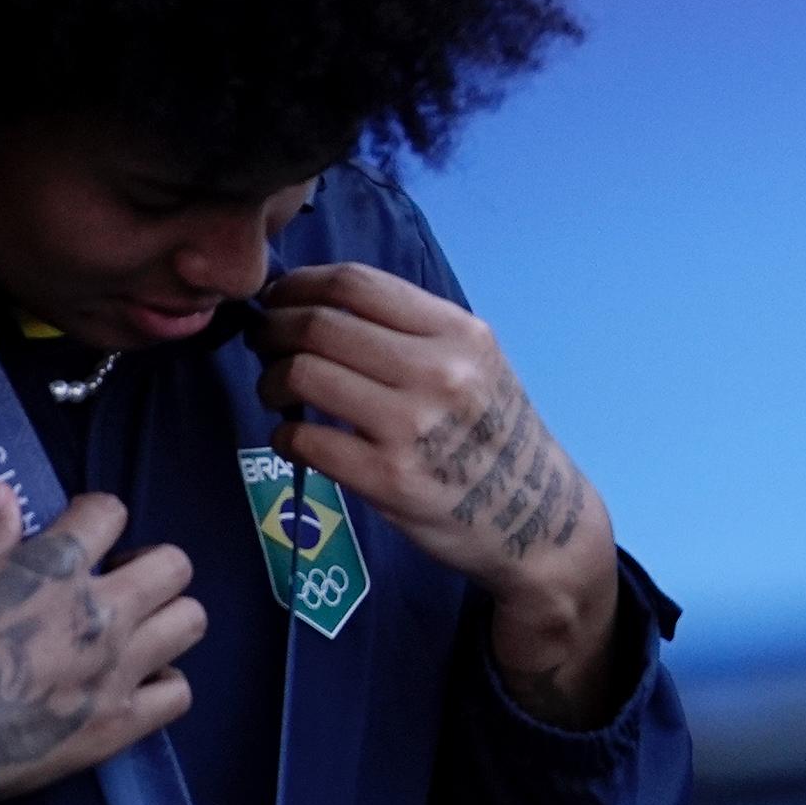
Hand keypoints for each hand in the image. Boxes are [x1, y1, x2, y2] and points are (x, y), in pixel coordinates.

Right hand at [0, 484, 202, 804]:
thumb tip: (6, 492)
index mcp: (54, 567)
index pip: (110, 511)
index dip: (95, 517)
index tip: (83, 536)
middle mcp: (101, 612)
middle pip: (175, 565)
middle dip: (150, 566)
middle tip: (117, 586)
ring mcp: (118, 668)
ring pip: (190, 621)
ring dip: (166, 619)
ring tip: (132, 633)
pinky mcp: (122, 721)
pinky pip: (178, 692)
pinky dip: (162, 685)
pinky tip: (132, 684)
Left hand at [255, 263, 623, 724]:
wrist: (539, 522)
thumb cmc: (496, 437)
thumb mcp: (479, 366)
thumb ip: (414, 332)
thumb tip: (319, 304)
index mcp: (461, 334)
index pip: (356, 283)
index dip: (299, 285)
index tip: (279, 301)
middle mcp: (439, 372)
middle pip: (319, 324)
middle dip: (273, 330)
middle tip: (266, 347)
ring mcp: (413, 426)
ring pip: (301, 374)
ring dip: (271, 380)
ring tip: (278, 393)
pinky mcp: (388, 479)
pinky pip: (303, 439)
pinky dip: (284, 435)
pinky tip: (295, 439)